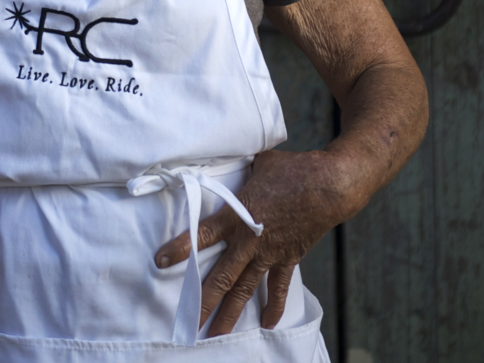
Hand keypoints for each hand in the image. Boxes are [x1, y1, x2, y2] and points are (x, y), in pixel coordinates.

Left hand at [155, 150, 346, 335]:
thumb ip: (240, 169)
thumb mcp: (258, 163)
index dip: (180, 248)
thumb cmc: (291, 168)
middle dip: (203, 299)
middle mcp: (249, 239)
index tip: (160, 262)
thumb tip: (228, 155)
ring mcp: (270, 252)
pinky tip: (267, 323)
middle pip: (221, 275)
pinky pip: (278, 286)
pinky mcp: (289, 257)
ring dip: (231, 312)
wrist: (328, 185)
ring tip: (216, 333)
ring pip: (245, 288)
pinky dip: (274, 305)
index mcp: (237, 214)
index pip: (202, 235)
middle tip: (188, 322)